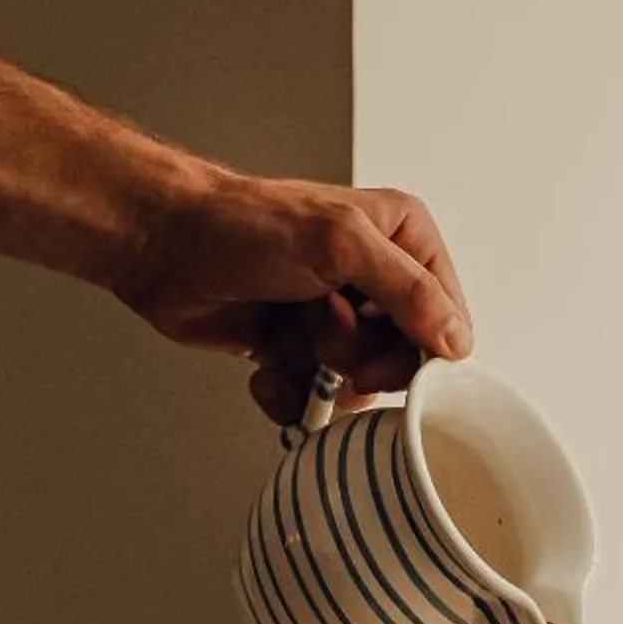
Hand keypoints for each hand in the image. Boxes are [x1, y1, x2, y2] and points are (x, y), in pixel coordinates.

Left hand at [115, 164, 472, 422]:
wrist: (166, 246)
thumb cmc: (243, 226)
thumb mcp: (339, 245)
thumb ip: (407, 292)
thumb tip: (456, 340)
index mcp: (405, 239)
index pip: (447, 320)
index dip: (415, 349)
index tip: (374, 353)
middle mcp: (378, 278)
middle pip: (403, 362)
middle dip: (353, 357)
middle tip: (318, 323)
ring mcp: (339, 317)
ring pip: (357, 386)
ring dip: (316, 371)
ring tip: (285, 332)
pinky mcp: (301, 348)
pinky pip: (316, 398)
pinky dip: (288, 392)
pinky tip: (264, 365)